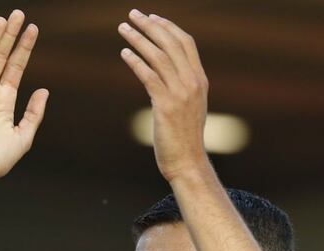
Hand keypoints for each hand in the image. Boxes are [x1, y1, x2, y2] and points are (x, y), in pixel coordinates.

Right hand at [0, 10, 48, 196]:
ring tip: (1, 21)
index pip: (16, 67)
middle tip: (17, 14)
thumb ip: (34, 114)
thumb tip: (44, 90)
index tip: (33, 29)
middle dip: (9, 37)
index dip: (24, 48)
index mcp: (4, 100)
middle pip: (1, 58)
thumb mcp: (23, 137)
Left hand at [118, 10, 210, 182]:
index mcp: (200, 80)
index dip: (168, 27)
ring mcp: (181, 94)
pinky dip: (136, 62)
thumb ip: (182, 86)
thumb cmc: (184, 137)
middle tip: (132, 14)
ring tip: (122, 29)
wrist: (188, 162)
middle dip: (150, 26)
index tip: (152, 17)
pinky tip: (124, 53)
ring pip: (158, 57)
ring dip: (138, 39)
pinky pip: (149, 76)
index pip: (186, 43)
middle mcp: (193, 83)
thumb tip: (165, 71)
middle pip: (171, 44)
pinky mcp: (166, 106)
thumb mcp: (189, 106)